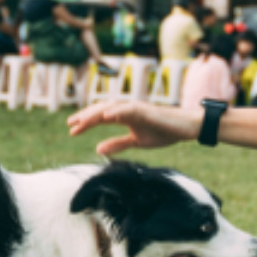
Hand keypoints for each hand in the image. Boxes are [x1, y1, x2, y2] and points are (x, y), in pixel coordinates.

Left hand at [67, 100, 193, 156]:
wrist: (185, 128)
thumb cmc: (163, 132)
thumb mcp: (136, 142)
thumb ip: (118, 144)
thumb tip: (98, 150)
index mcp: (124, 116)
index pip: (100, 118)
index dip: (86, 123)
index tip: (71, 130)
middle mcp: (127, 109)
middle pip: (101, 110)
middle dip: (85, 116)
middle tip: (70, 124)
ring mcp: (136, 108)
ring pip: (111, 107)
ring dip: (96, 113)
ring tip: (82, 120)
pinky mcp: (146, 110)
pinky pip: (128, 109)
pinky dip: (116, 111)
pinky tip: (105, 115)